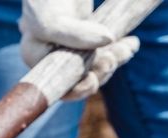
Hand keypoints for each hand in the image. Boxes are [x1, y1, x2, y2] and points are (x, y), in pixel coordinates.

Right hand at [19, 0, 140, 99]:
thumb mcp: (51, 19)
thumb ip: (75, 34)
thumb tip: (109, 40)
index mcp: (36, 57)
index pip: (58, 85)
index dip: (78, 89)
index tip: (93, 80)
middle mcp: (51, 56)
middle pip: (80, 77)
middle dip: (101, 71)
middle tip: (115, 56)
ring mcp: (71, 46)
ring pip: (96, 65)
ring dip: (114, 59)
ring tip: (127, 47)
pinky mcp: (87, 36)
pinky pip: (104, 50)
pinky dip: (119, 48)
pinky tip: (131, 43)